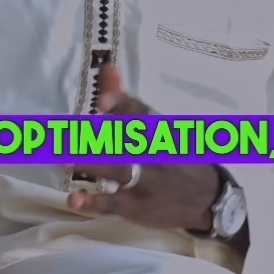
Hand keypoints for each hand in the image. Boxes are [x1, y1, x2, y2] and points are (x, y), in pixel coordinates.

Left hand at [67, 66, 220, 232]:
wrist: (207, 198)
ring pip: (120, 170)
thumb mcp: (158, 127)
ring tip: (66, 162)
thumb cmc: (175, 155)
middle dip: (99, 136)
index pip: (140, 113)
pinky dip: (94, 202)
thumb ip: (126, 100)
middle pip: (127, 140)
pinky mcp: (137, 206)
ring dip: (93, 165)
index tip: (102, 102)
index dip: (121, 106)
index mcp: (159, 129)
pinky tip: (74, 199)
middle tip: (69, 133)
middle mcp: (154, 152)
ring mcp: (146, 181)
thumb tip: (107, 67)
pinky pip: (114, 204)